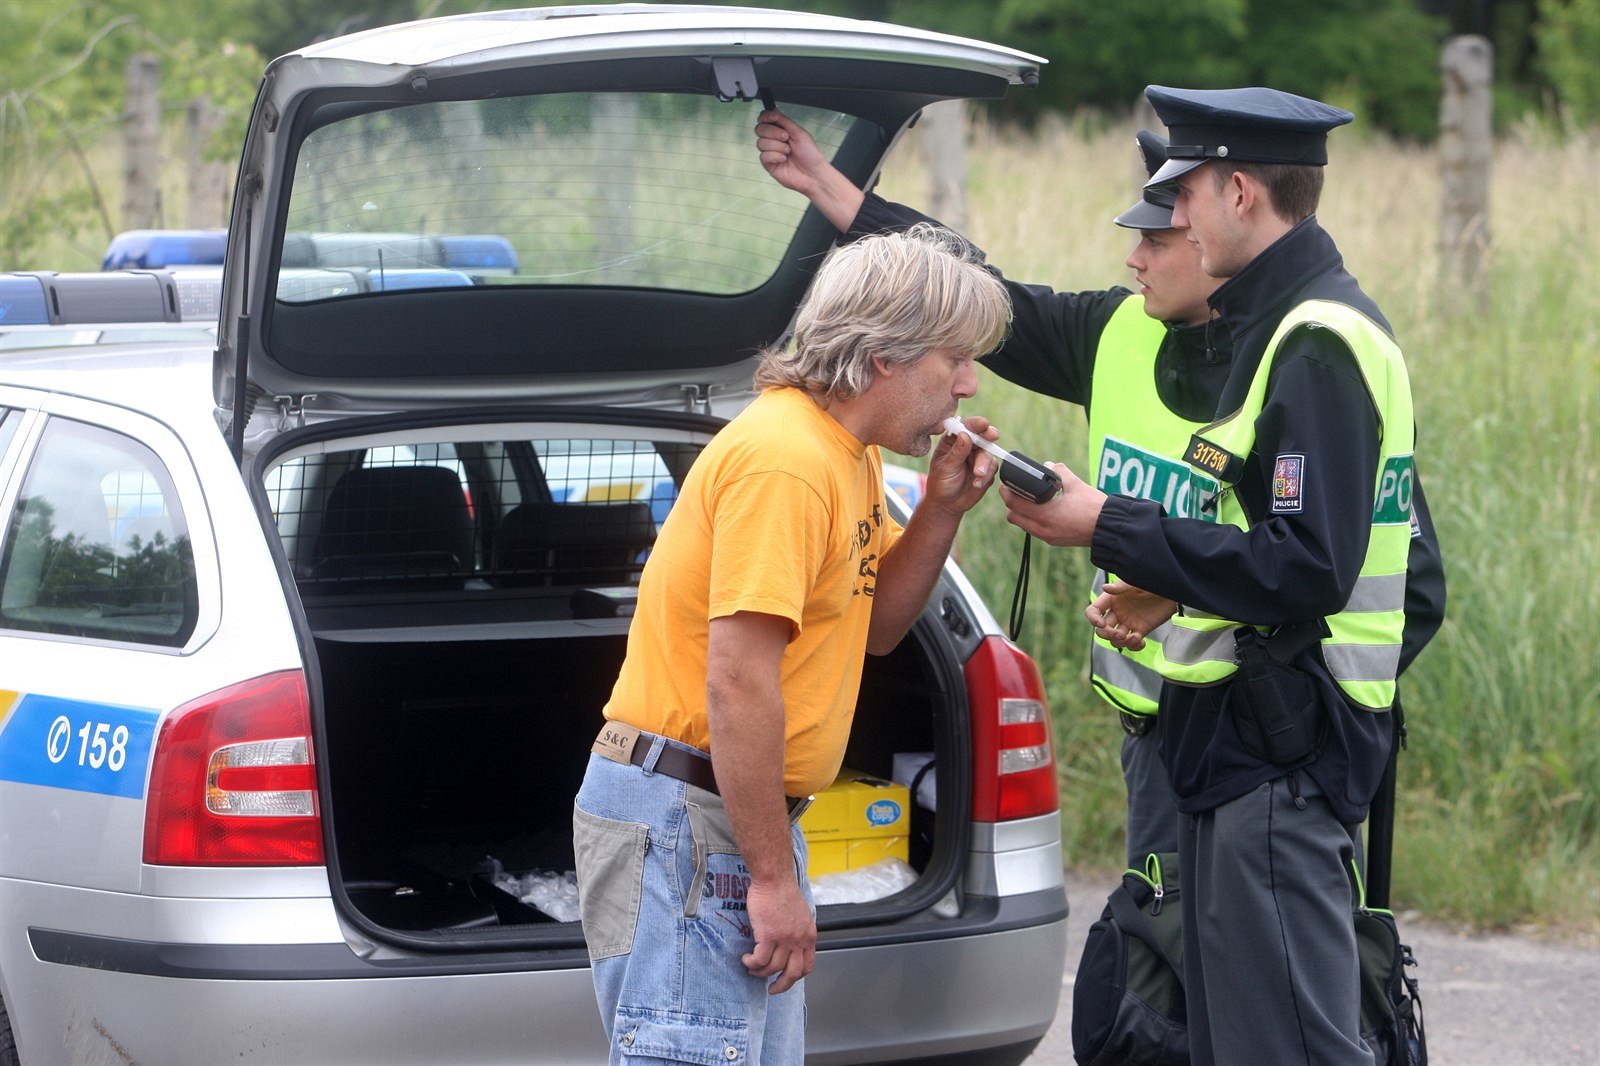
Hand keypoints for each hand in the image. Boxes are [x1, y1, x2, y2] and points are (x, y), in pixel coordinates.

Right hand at [742, 875, 815, 993]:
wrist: (774, 878)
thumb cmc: (783, 890)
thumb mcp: (800, 913)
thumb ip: (798, 930)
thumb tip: (791, 942)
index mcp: (809, 934)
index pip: (808, 964)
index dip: (796, 975)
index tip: (786, 978)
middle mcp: (799, 940)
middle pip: (793, 973)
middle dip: (782, 985)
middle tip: (772, 989)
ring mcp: (784, 939)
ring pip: (772, 968)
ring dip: (760, 972)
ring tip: (751, 967)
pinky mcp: (768, 936)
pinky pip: (759, 960)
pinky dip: (751, 963)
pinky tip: (746, 959)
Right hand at [755, 109, 829, 196]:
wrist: (813, 174)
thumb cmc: (810, 155)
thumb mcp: (799, 132)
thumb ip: (785, 121)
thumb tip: (773, 110)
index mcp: (781, 130)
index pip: (765, 119)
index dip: (765, 116)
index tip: (773, 117)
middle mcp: (774, 140)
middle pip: (759, 129)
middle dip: (772, 132)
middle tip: (786, 138)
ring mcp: (770, 152)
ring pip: (761, 143)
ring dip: (777, 146)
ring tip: (788, 152)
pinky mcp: (769, 164)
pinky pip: (763, 156)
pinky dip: (775, 156)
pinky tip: (784, 160)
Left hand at [922, 416, 998, 515]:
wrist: (947, 504)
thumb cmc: (941, 483)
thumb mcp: (945, 467)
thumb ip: (957, 452)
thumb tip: (966, 435)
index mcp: (952, 441)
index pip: (965, 427)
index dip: (975, 423)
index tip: (983, 424)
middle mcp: (967, 446)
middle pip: (981, 436)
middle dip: (988, 436)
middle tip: (993, 436)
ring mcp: (978, 457)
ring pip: (988, 453)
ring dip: (984, 464)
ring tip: (977, 475)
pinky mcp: (987, 470)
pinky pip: (993, 468)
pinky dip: (987, 476)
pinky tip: (977, 484)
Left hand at [1001, 461, 1104, 546]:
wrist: (1109, 528)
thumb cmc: (1094, 506)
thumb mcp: (1075, 484)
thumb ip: (1059, 472)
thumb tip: (1048, 465)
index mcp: (1044, 514)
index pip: (1013, 503)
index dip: (1007, 492)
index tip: (1007, 483)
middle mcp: (1042, 529)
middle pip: (1012, 516)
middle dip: (1011, 503)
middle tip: (1016, 491)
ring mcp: (1047, 537)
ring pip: (1022, 525)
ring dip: (1020, 512)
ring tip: (1029, 500)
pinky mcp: (1054, 541)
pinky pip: (1034, 530)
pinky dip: (1032, 520)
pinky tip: (1042, 510)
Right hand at [1087, 580, 1176, 650]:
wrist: (1171, 590)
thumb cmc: (1152, 582)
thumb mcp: (1136, 583)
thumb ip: (1121, 587)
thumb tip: (1105, 587)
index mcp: (1112, 599)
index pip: (1093, 611)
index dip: (1093, 619)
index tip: (1101, 624)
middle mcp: (1117, 612)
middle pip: (1102, 630)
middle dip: (1107, 635)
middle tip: (1119, 634)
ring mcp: (1128, 622)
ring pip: (1115, 639)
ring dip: (1120, 643)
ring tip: (1133, 638)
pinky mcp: (1140, 630)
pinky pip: (1131, 643)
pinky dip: (1134, 646)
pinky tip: (1141, 642)